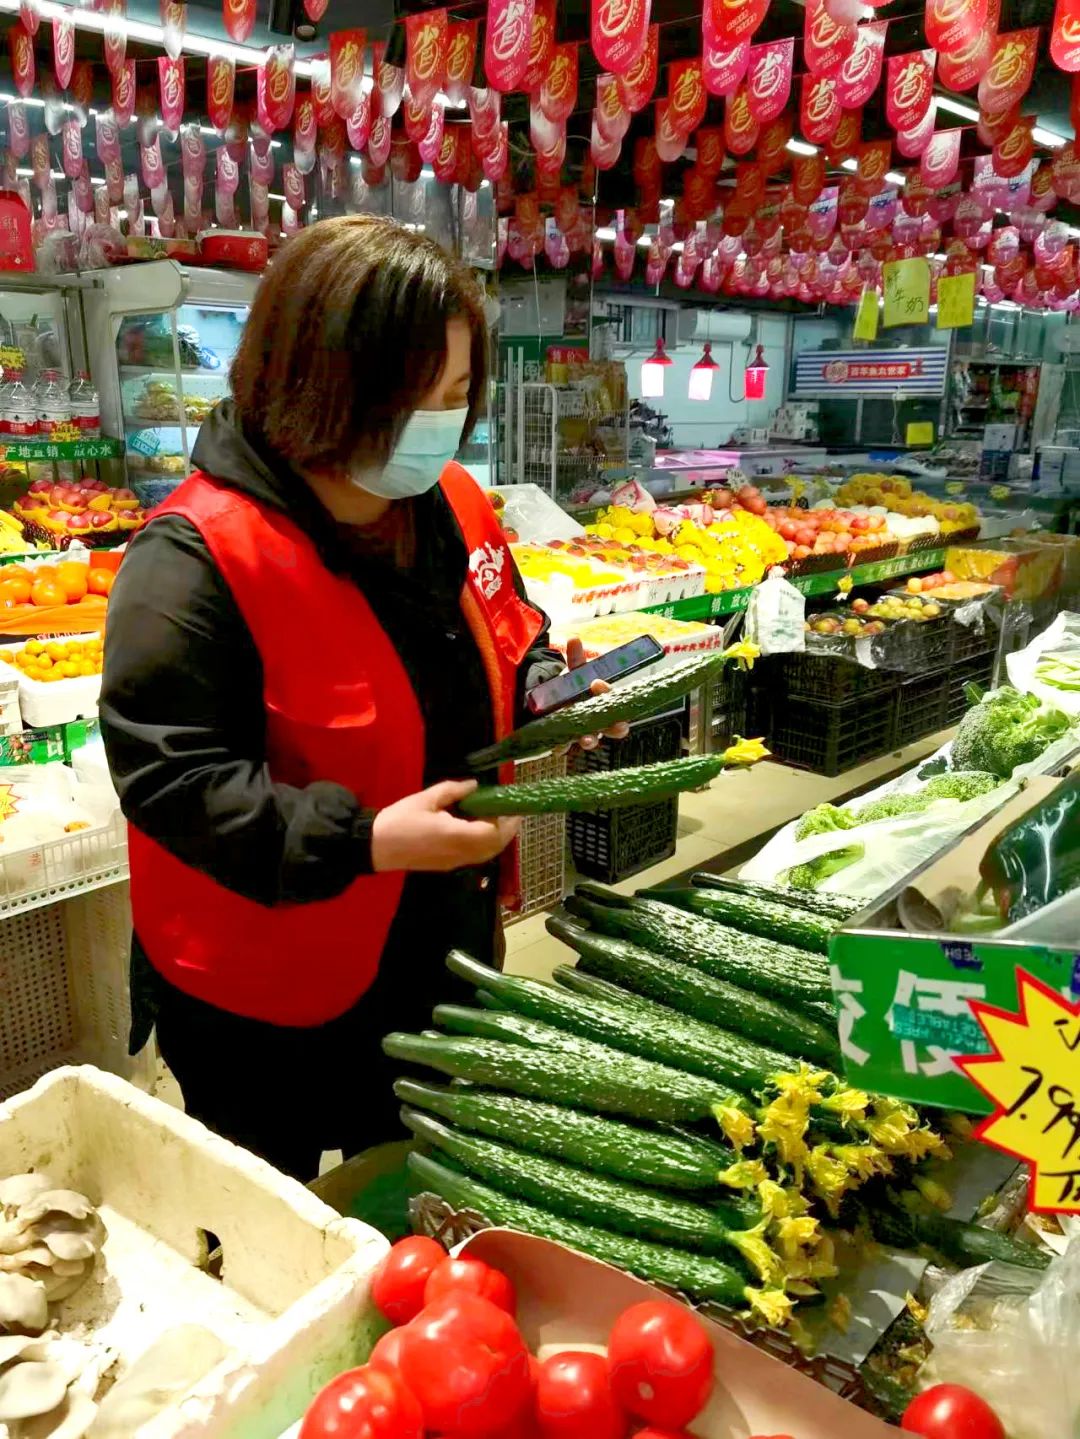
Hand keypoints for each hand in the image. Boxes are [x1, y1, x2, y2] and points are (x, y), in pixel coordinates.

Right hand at [371, 780, 519, 873]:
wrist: (375, 847)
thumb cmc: (399, 820)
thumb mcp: (426, 798)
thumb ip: (454, 790)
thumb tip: (474, 785)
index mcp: (457, 835)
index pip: (493, 832)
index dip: (504, 819)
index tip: (508, 803)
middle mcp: (460, 853)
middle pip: (494, 846)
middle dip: (506, 830)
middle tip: (509, 811)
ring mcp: (454, 862)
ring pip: (486, 854)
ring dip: (496, 838)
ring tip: (496, 817)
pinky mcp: (447, 866)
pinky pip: (475, 856)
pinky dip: (484, 844)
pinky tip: (477, 828)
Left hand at [563, 636, 629, 752]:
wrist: (550, 698)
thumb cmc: (571, 686)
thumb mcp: (573, 672)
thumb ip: (575, 658)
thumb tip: (574, 639)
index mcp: (604, 700)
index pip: (614, 698)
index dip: (607, 691)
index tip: (596, 683)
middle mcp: (599, 718)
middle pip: (616, 727)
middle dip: (618, 727)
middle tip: (617, 724)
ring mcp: (584, 731)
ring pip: (593, 740)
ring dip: (591, 740)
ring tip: (586, 739)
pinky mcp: (565, 739)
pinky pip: (566, 746)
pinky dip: (562, 747)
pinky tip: (558, 745)